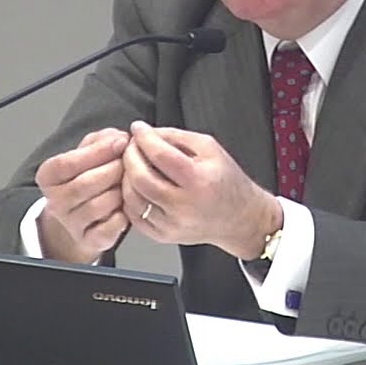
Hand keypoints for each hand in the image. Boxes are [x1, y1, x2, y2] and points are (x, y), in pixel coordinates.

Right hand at [34, 127, 129, 262]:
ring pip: (99, 206)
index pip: (67, 162)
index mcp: (49, 176)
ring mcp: (71, 223)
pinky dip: (123, 215)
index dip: (98, 151)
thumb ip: (102, 139)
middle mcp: (55, 201)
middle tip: (130, 162)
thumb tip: (119, 138)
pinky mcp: (89, 240)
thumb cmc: (88, 177)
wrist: (82, 215)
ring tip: (129, 182)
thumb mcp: (89, 151)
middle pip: (85, 184)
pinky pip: (110, 227)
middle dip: (114, 169)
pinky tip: (127, 204)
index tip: (121, 141)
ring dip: (120, 191)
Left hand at [122, 121, 280, 259]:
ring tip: (132, 164)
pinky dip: (130, 197)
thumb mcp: (210, 149)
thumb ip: (177, 137)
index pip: (160, 155)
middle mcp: (184, 206)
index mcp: (199, 181)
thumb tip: (148, 133)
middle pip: (140, 178)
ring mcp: (172, 224)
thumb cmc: (227, 182)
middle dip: (130, 156)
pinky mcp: (163, 236)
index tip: (138, 128)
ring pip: (132, 197)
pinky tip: (137, 185)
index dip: (144, 137)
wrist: (239, 218)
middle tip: (131, 145)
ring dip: (126, 176)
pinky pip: (134, 215)